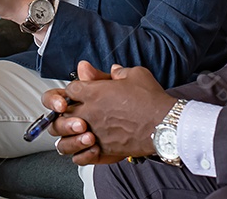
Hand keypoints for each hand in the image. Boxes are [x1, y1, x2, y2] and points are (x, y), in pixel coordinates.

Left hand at [46, 60, 175, 163]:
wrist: (164, 125)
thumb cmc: (150, 99)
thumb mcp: (135, 74)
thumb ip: (118, 72)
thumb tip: (113, 70)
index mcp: (92, 92)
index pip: (70, 89)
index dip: (74, 90)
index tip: (81, 92)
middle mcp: (89, 112)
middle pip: (62, 113)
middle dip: (66, 112)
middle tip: (74, 112)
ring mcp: (94, 132)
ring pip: (64, 137)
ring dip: (68, 134)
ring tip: (78, 132)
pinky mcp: (103, 149)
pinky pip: (80, 156)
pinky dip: (80, 153)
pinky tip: (86, 148)